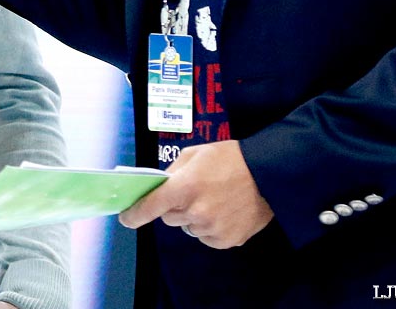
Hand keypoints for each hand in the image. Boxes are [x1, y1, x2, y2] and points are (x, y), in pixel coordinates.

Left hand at [118, 140, 272, 248]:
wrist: (268, 174)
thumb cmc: (231, 158)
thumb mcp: (196, 154)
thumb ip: (173, 171)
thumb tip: (159, 187)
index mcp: (185, 187)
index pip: (150, 207)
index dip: (134, 214)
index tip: (126, 218)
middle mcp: (196, 212)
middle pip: (169, 217)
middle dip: (175, 206)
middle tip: (193, 191)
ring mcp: (211, 229)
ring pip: (188, 228)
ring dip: (193, 217)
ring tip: (214, 199)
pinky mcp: (226, 241)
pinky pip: (206, 237)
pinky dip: (210, 227)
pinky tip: (224, 211)